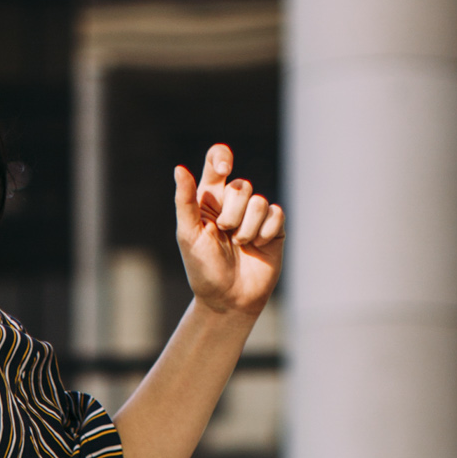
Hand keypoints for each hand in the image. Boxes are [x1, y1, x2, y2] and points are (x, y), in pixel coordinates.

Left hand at [174, 144, 284, 320]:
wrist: (228, 299)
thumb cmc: (203, 269)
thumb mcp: (188, 235)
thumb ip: (185, 201)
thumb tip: (180, 168)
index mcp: (209, 199)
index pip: (217, 161)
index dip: (221, 158)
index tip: (223, 171)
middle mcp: (233, 203)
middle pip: (241, 185)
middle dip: (232, 213)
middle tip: (225, 234)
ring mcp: (255, 215)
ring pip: (259, 201)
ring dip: (247, 228)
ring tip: (240, 245)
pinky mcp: (274, 228)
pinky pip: (276, 214)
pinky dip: (265, 233)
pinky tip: (257, 247)